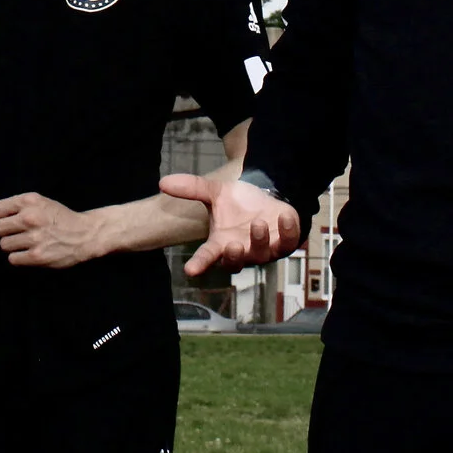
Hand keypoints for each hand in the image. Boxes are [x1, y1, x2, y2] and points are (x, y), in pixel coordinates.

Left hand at [0, 193, 104, 268]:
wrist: (84, 234)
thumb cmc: (60, 218)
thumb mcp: (42, 202)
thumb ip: (20, 206)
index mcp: (30, 201)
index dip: (3, 216)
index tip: (12, 220)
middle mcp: (30, 218)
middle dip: (5, 232)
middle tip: (17, 234)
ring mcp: (33, 238)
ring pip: (4, 245)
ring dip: (12, 246)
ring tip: (25, 244)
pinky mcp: (37, 256)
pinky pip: (13, 259)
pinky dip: (19, 258)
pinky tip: (29, 253)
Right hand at [164, 173, 300, 275]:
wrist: (266, 197)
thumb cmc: (238, 202)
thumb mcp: (215, 192)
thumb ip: (192, 188)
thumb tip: (163, 182)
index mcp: (221, 242)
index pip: (207, 256)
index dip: (199, 264)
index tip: (190, 270)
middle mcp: (242, 250)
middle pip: (235, 263)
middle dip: (235, 257)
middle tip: (233, 245)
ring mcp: (265, 249)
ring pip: (262, 255)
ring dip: (259, 241)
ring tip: (257, 223)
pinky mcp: (286, 242)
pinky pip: (289, 243)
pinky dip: (288, 231)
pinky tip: (284, 217)